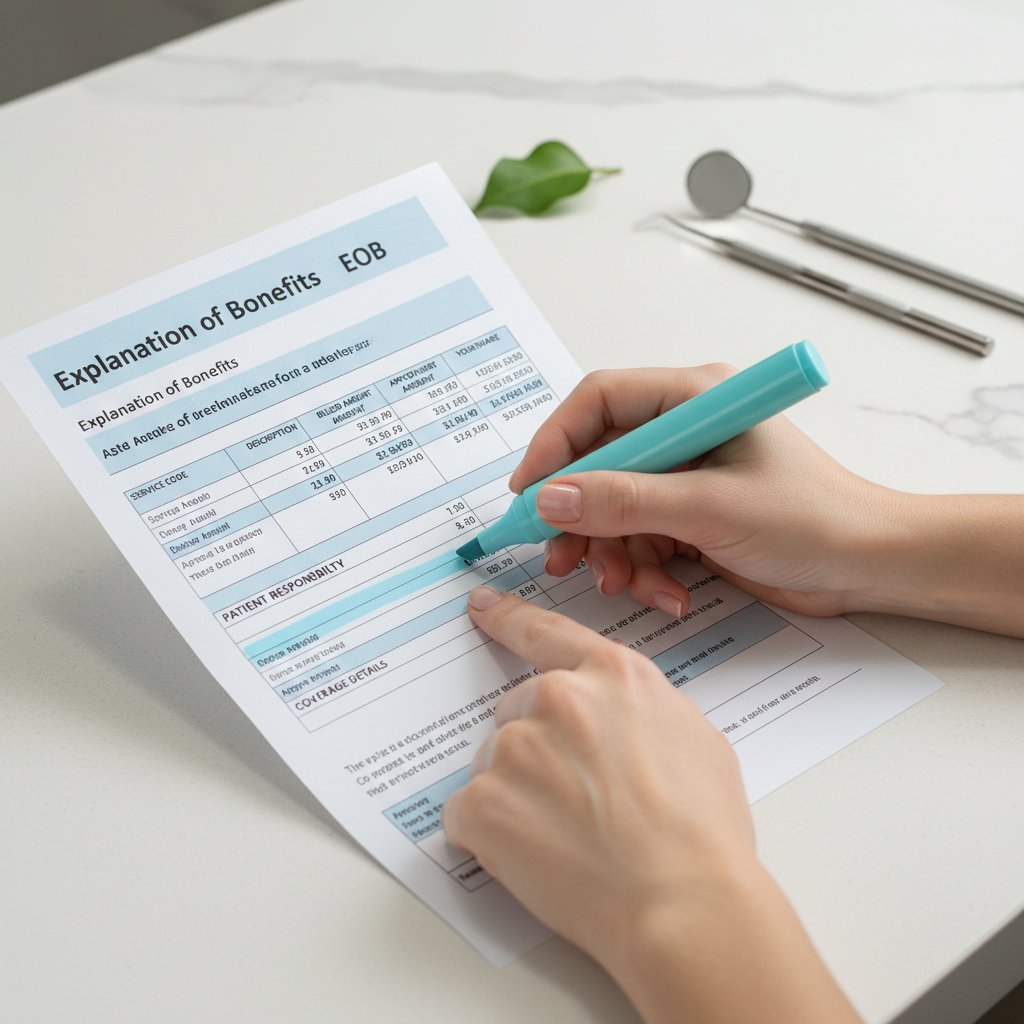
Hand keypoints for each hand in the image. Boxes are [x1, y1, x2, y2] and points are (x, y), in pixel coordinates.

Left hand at [444, 588, 860, 1023]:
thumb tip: (614, 719)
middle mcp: (557, 698)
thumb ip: (636, 707)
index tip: (480, 604)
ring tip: (570, 839)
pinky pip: (466, 814)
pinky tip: (537, 858)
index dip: (508, 617)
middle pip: (517, 714)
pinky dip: (489, 837)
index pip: (545, 632)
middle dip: (536, 751)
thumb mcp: (691, 736)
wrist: (685, 903)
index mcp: (610, 675)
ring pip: (494, 766)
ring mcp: (515, 749)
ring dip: (516, 796)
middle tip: (579, 802)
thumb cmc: (702, 831)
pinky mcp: (483, 803)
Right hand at [509, 365, 890, 618]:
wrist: (868, 567)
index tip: (529, 492)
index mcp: (692, 398)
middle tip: (562, 556)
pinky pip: (641, 537)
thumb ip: (625, 501)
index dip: (555, 443)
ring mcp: (687, 474)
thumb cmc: (812, 519)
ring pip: (614, 507)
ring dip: (613, 551)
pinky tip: (668, 594)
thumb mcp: (708, 509)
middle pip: (598, 461)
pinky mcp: (691, 514)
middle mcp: (684, 429)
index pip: (599, 402)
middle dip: (581, 514)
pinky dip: (644, 569)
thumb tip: (551, 498)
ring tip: (624, 584)